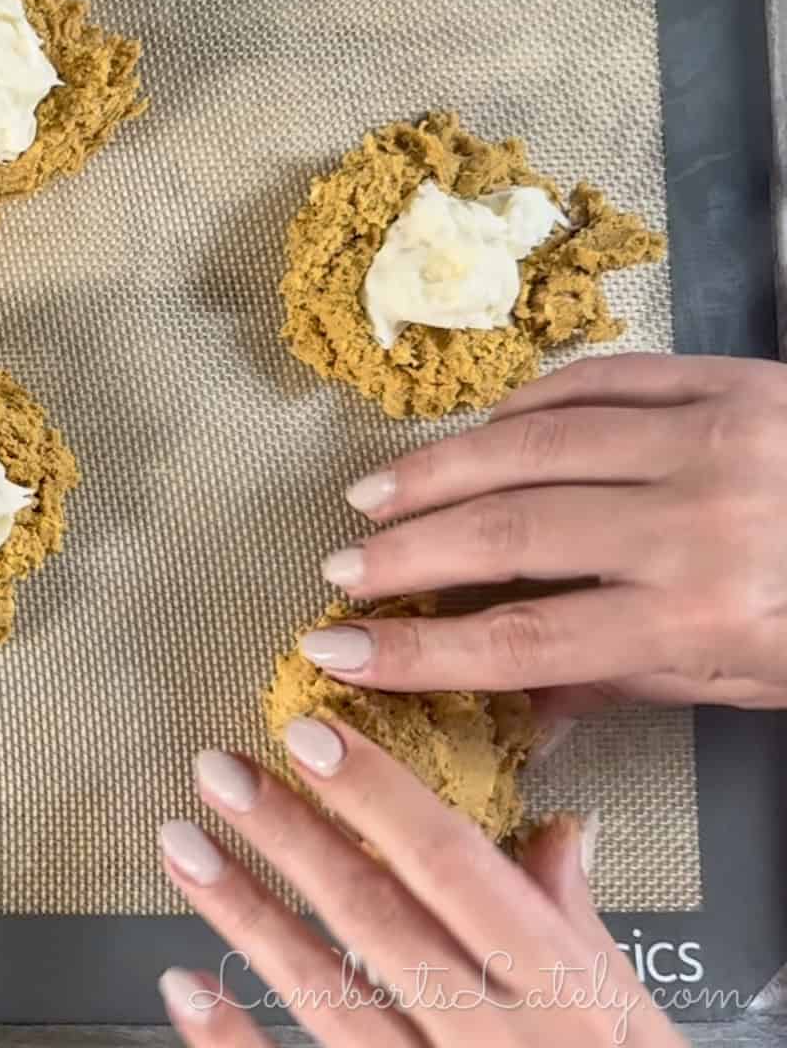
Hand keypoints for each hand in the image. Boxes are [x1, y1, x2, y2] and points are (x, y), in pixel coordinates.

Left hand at [155, 720, 685, 1046]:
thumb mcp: (629, 1017)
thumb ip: (576, 924)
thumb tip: (556, 828)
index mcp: (558, 993)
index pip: (455, 869)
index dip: (377, 797)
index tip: (309, 737)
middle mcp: (491, 1039)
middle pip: (377, 920)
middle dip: (291, 837)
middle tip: (219, 770)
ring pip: (325, 994)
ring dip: (244, 914)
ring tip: (183, 845)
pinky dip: (233, 1037)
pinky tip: (183, 983)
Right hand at [303, 354, 786, 715]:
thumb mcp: (751, 683)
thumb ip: (626, 679)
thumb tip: (512, 703)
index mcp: (702, 615)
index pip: (521, 638)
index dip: (415, 651)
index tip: (338, 654)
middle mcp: (694, 521)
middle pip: (506, 533)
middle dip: (403, 554)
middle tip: (337, 569)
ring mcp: (709, 436)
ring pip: (531, 444)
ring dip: (437, 469)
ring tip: (373, 495)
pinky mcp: (728, 377)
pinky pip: (596, 382)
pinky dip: (525, 405)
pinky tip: (479, 430)